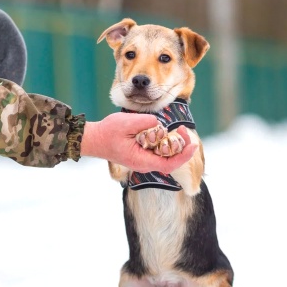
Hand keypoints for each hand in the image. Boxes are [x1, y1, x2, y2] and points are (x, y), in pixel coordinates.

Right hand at [81, 112, 196, 172]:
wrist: (94, 140)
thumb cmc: (108, 132)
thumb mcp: (126, 123)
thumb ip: (146, 122)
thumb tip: (160, 125)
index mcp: (142, 160)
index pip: (169, 164)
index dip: (184, 155)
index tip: (193, 144)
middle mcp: (144, 164)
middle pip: (170, 161)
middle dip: (182, 147)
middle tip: (185, 130)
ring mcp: (143, 161)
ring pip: (166, 157)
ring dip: (175, 145)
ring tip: (180, 131)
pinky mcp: (142, 155)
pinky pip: (159, 153)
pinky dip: (167, 144)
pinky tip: (168, 134)